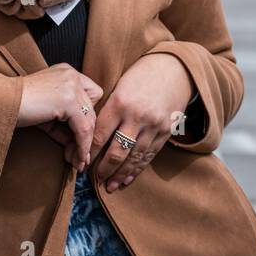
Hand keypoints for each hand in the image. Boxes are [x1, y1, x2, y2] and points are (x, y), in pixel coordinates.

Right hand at [17, 64, 103, 169]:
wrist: (1, 102)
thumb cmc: (18, 107)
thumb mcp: (47, 114)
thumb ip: (65, 124)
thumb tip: (80, 147)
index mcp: (67, 72)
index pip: (91, 95)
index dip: (87, 116)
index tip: (79, 136)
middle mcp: (72, 75)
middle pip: (92, 110)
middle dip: (86, 136)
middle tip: (80, 157)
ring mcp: (71, 86)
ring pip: (90, 121)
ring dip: (84, 145)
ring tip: (78, 162)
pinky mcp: (68, 100)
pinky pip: (83, 128)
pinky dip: (81, 146)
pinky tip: (76, 158)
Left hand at [88, 54, 196, 192]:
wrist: (174, 69)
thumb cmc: (141, 75)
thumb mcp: (120, 86)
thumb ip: (108, 109)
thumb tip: (91, 133)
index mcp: (120, 102)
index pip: (100, 134)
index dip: (89, 151)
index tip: (81, 160)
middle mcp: (137, 116)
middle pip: (116, 151)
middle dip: (103, 169)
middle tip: (94, 179)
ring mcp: (153, 126)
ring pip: (133, 158)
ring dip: (120, 175)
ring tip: (110, 186)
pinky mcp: (166, 133)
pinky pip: (148, 156)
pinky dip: (137, 170)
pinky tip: (127, 180)